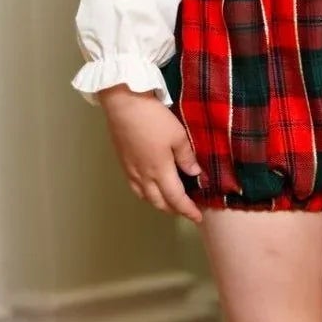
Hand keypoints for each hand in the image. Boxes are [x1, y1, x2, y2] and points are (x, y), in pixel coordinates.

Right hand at [98, 87, 202, 223]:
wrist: (124, 105)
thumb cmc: (154, 118)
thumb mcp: (178, 136)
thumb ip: (186, 157)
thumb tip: (195, 174)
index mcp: (160, 171)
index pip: (176, 198)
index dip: (187, 210)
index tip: (198, 217)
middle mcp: (143, 176)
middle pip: (159, 202)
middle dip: (173, 210)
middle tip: (186, 211)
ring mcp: (131, 170)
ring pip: (145, 197)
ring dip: (159, 204)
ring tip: (170, 203)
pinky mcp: (123, 163)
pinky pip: (134, 187)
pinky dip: (145, 194)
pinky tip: (149, 189)